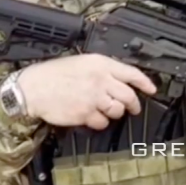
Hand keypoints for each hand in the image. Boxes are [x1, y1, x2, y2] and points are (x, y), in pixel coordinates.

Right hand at [16, 54, 156, 129]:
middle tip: (134, 107)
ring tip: (106, 109)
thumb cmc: (53, 74)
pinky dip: (99, 122)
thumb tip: (118, 78)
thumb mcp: (81, 62)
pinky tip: (92, 116)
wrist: (34, 88)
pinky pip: (102, 122)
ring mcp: (94, 98)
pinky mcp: (86, 114)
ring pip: (117, 110)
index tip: (152, 89)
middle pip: (128, 95)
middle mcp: (100, 80)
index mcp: (100, 64)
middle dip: (133, 104)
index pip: (131, 73)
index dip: (145, 83)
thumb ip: (102, 69)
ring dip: (115, 112)